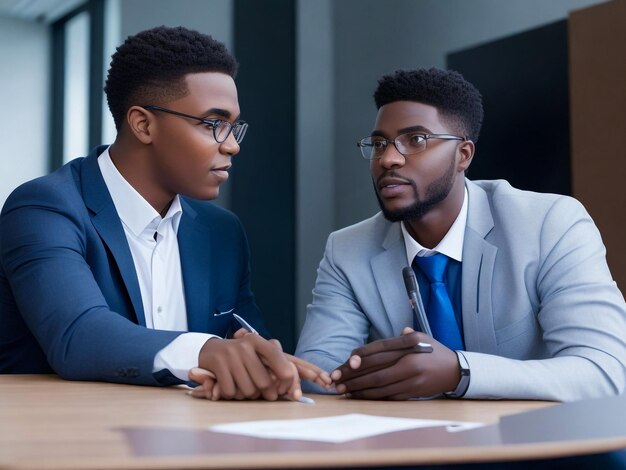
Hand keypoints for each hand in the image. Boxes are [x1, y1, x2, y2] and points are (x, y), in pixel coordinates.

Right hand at [197, 330, 295, 399]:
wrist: (210, 349)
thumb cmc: (241, 356)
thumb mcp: (257, 353)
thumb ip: (276, 366)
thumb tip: (295, 392)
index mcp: (259, 341)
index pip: (282, 362)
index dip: (287, 381)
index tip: (283, 390)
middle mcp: (246, 346)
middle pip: (265, 383)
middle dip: (263, 393)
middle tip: (259, 391)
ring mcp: (231, 354)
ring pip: (248, 390)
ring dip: (246, 395)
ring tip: (242, 386)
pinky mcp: (218, 364)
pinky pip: (231, 392)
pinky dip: (231, 394)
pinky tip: (229, 385)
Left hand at [331, 327, 460, 399]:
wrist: (456, 371)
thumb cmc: (434, 352)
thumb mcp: (421, 337)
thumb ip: (400, 337)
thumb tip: (384, 339)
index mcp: (409, 345)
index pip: (378, 350)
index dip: (359, 358)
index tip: (345, 364)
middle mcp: (409, 362)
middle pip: (375, 370)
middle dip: (353, 376)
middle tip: (336, 379)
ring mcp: (411, 379)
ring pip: (379, 385)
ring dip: (359, 389)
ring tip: (342, 390)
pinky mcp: (413, 392)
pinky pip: (388, 395)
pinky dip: (372, 397)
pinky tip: (359, 396)